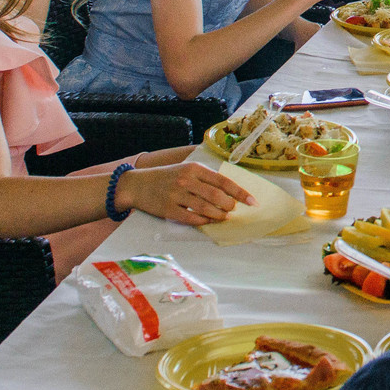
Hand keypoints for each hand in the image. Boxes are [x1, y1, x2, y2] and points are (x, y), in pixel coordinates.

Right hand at [124, 158, 249, 226]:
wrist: (137, 185)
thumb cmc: (166, 178)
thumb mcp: (185, 170)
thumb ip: (205, 178)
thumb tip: (230, 192)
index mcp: (194, 169)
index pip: (223, 181)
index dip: (240, 192)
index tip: (252, 201)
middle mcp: (186, 180)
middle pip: (216, 195)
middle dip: (229, 205)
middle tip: (233, 210)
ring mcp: (176, 195)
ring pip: (205, 208)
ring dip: (219, 215)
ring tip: (224, 217)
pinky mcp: (169, 209)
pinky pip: (191, 218)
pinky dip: (204, 221)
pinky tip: (209, 221)